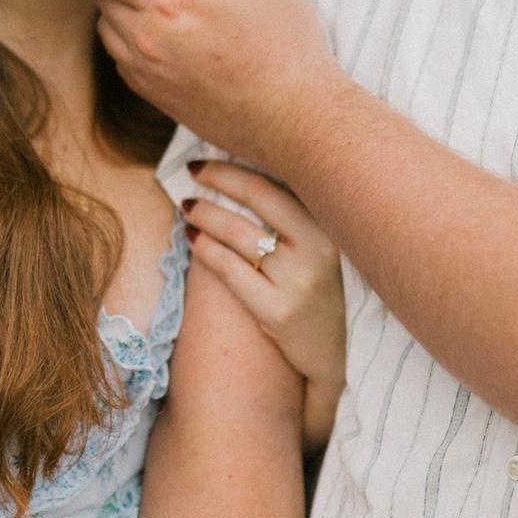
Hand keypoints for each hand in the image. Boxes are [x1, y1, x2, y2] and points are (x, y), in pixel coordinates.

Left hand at [84, 0, 341, 168]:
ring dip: (131, 0)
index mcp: (167, 1)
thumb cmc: (285, 40)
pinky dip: (138, 32)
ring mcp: (143, 72)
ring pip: (107, 20)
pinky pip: (122, 52)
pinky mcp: (150, 94)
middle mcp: (144, 39)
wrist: (294, 118)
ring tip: (183, 2)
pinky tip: (183, 34)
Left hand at [182, 161, 345, 451]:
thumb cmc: (313, 293)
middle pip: (259, 200)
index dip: (236, 169)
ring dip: (207, 217)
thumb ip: (290, 218)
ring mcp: (298, 282)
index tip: (206, 162)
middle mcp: (317, 250)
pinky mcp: (278, 311)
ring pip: (240, 235)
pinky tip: (192, 240)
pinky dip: (207, 251)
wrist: (330, 355)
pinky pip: (231, 271)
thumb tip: (237, 176)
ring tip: (187, 210)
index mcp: (328, 228)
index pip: (277, 183)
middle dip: (219, 180)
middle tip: (191, 175)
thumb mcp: (316, 250)